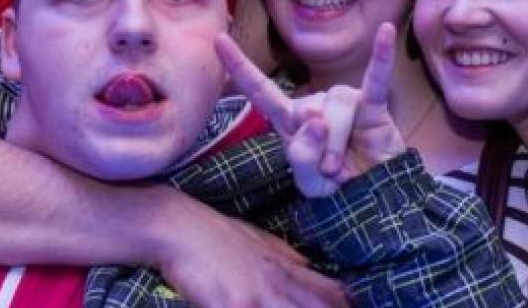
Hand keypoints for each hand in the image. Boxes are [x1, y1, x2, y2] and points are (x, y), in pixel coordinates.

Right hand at [156, 198, 347, 307]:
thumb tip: (313, 271)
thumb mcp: (262, 242)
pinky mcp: (234, 307)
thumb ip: (289, 260)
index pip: (335, 294)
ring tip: (269, 305)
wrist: (179, 227)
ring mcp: (259, 297)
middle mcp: (280, 283)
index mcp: (289, 267)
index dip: (347, 306)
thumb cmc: (217, 235)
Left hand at [216, 23, 404, 196]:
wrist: (374, 197)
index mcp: (290, 119)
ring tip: (343, 167)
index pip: (260, 90)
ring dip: (338, 142)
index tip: (219, 39)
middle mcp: (315, 103)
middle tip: (329, 171)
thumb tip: (316, 120)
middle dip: (318, 147)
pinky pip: (376, 78)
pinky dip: (382, 55)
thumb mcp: (309, 183)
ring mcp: (345, 101)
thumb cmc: (337, 185)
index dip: (239, 66)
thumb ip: (301, 158)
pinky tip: (387, 31)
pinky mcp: (373, 105)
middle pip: (305, 110)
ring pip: (335, 106)